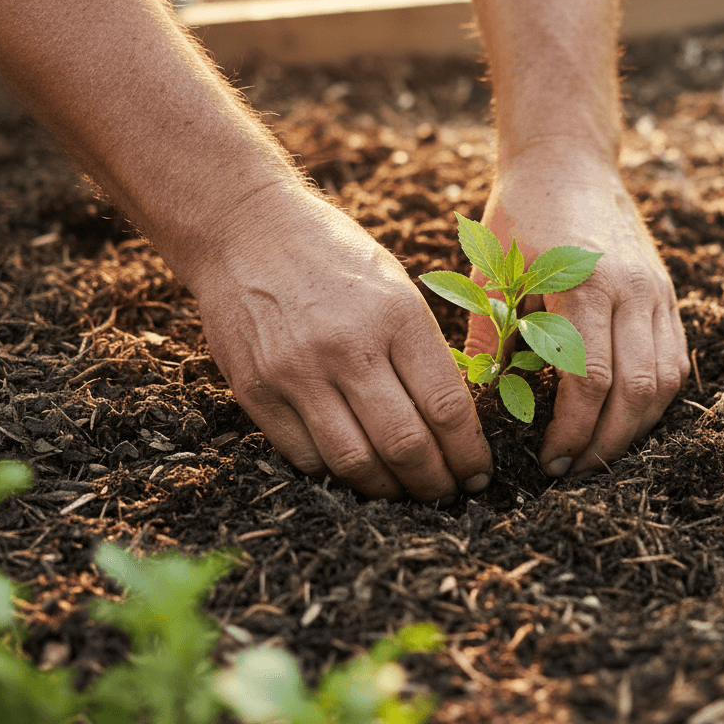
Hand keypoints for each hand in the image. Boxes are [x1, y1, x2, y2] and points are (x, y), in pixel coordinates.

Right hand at [187, 186, 492, 501]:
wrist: (245, 230)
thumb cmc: (333, 254)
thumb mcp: (395, 285)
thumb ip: (421, 348)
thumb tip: (452, 421)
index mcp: (396, 315)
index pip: (446, 407)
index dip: (468, 452)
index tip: (478, 471)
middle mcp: (348, 347)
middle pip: (406, 445)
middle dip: (436, 483)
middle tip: (448, 494)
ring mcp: (297, 372)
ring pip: (354, 463)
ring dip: (388, 490)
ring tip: (405, 492)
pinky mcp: (257, 391)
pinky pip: (305, 457)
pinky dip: (336, 474)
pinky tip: (354, 469)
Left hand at [465, 144, 688, 477]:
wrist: (567, 158)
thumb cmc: (519, 211)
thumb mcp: (491, 267)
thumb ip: (489, 332)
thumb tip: (485, 399)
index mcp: (581, 283)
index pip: (587, 380)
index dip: (571, 431)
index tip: (547, 460)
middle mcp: (630, 288)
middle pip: (634, 390)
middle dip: (605, 444)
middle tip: (572, 470)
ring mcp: (656, 289)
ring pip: (665, 380)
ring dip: (636, 428)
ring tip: (600, 453)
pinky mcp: (668, 290)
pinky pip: (675, 358)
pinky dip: (656, 397)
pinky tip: (627, 416)